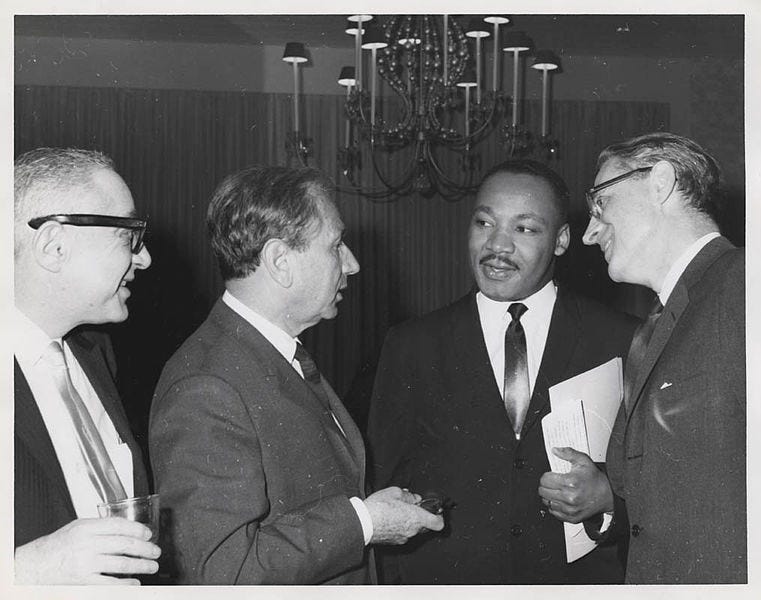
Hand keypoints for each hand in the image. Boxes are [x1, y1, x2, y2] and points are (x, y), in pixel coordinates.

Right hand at [14, 517, 160, 584]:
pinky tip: (134, 583)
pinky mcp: (83, 580)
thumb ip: (100, 526)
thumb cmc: (58, 545)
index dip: (137, 529)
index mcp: (86, 527)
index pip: (119, 525)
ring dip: (141, 565)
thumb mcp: (78, 527)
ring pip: (121, 563)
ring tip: (151, 566)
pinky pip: (110, 583)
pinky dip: (126, 583)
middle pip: (124, 544)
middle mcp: (86, 544)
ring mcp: (85, 563)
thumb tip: (128, 528)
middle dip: (145, 548)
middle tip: (155, 551)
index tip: (148, 534)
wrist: (35, 565)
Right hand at [364, 486, 444, 544]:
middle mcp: (413, 531)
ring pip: (414, 530)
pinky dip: (401, 527)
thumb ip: (409, 496)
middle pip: (426, 526)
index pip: (438, 523)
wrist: (363, 523)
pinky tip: (391, 519)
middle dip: (422, 517)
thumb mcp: (395, 492)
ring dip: (410, 522)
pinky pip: (403, 534)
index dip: (439, 517)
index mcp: (417, 518)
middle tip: (412, 507)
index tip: (436, 511)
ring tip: (398, 511)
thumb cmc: (378, 508)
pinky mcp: (395, 542)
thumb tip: (414, 498)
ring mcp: (404, 538)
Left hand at [538, 447, 613, 523]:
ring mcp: (570, 509)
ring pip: (546, 502)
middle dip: (546, 485)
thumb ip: (568, 453)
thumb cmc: (595, 479)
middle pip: (543, 491)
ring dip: (549, 496)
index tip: (551, 475)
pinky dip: (555, 506)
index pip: (545, 480)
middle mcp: (569, 497)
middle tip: (553, 483)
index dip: (546, 476)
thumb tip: (555, 450)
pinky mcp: (571, 518)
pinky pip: (554, 512)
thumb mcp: (583, 461)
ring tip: (558, 491)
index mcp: (570, 482)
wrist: (608, 495)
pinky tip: (561, 500)